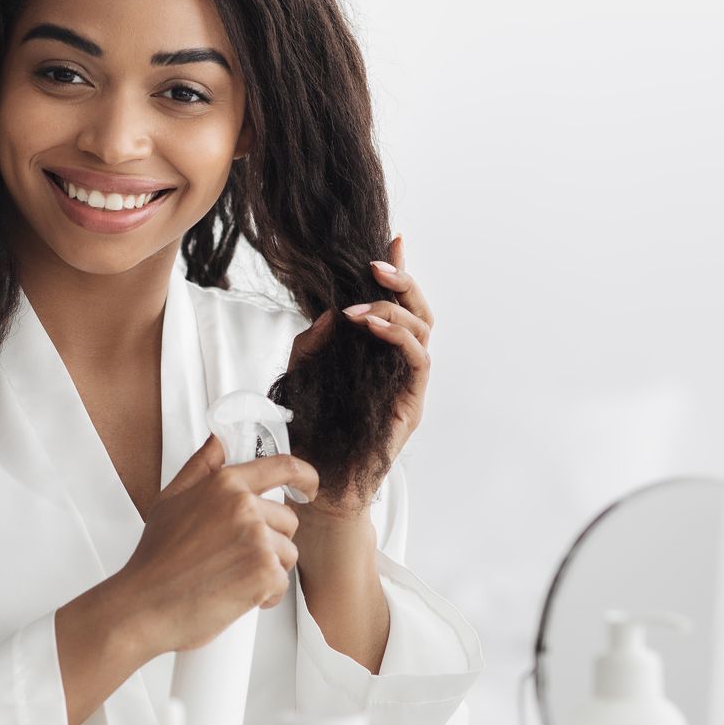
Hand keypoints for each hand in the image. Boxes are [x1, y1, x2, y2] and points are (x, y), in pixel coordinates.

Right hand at [111, 434, 320, 653]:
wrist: (144, 605)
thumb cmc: (155, 560)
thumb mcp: (170, 500)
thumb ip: (200, 468)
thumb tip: (218, 443)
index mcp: (224, 484)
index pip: (282, 467)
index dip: (304, 476)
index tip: (308, 487)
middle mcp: (244, 506)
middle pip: (287, 520)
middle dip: (269, 542)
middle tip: (235, 559)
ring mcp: (256, 538)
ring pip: (287, 553)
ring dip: (266, 570)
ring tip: (231, 578)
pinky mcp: (264, 571)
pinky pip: (282, 583)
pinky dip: (264, 595)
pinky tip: (235, 596)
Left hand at [286, 232, 434, 517]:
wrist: (316, 485)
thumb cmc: (309, 434)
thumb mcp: (300, 375)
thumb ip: (310, 344)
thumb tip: (326, 313)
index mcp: (378, 355)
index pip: (396, 306)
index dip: (398, 272)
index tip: (394, 239)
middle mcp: (400, 366)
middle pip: (419, 311)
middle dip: (402, 280)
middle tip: (376, 263)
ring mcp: (410, 385)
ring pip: (423, 329)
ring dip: (393, 308)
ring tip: (360, 306)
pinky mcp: (412, 403)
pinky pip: (418, 358)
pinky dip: (398, 334)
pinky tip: (370, 324)